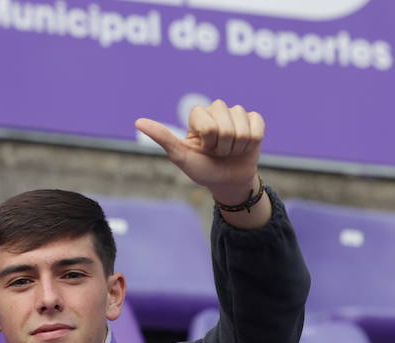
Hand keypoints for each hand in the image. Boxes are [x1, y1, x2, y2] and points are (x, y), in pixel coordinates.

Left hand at [136, 100, 263, 203]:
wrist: (227, 181)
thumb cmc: (202, 169)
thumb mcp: (181, 156)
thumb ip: (163, 137)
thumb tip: (138, 121)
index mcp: (198, 114)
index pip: (209, 125)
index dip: (209, 142)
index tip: (204, 149)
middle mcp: (217, 109)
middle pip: (225, 126)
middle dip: (223, 146)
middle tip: (217, 152)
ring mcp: (236, 113)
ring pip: (242, 128)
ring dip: (237, 147)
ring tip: (230, 151)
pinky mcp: (254, 119)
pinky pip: (257, 126)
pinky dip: (252, 142)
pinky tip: (245, 146)